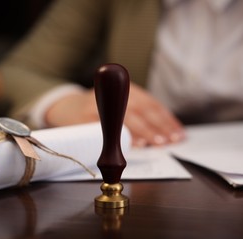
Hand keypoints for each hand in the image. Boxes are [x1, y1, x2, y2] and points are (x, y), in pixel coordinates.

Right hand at [45, 82, 184, 146]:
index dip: (166, 119)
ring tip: (156, 142)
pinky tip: (132, 144)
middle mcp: (113, 95)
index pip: (151, 104)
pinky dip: (120, 136)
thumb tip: (163, 135)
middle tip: (169, 140)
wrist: (65, 106)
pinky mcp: (85, 118)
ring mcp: (99, 105)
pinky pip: (106, 129)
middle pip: (141, 110)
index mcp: (126, 91)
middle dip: (157, 126)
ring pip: (126, 118)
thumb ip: (138, 114)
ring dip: (144, 132)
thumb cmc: (98, 109)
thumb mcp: (119, 104)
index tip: (178, 133)